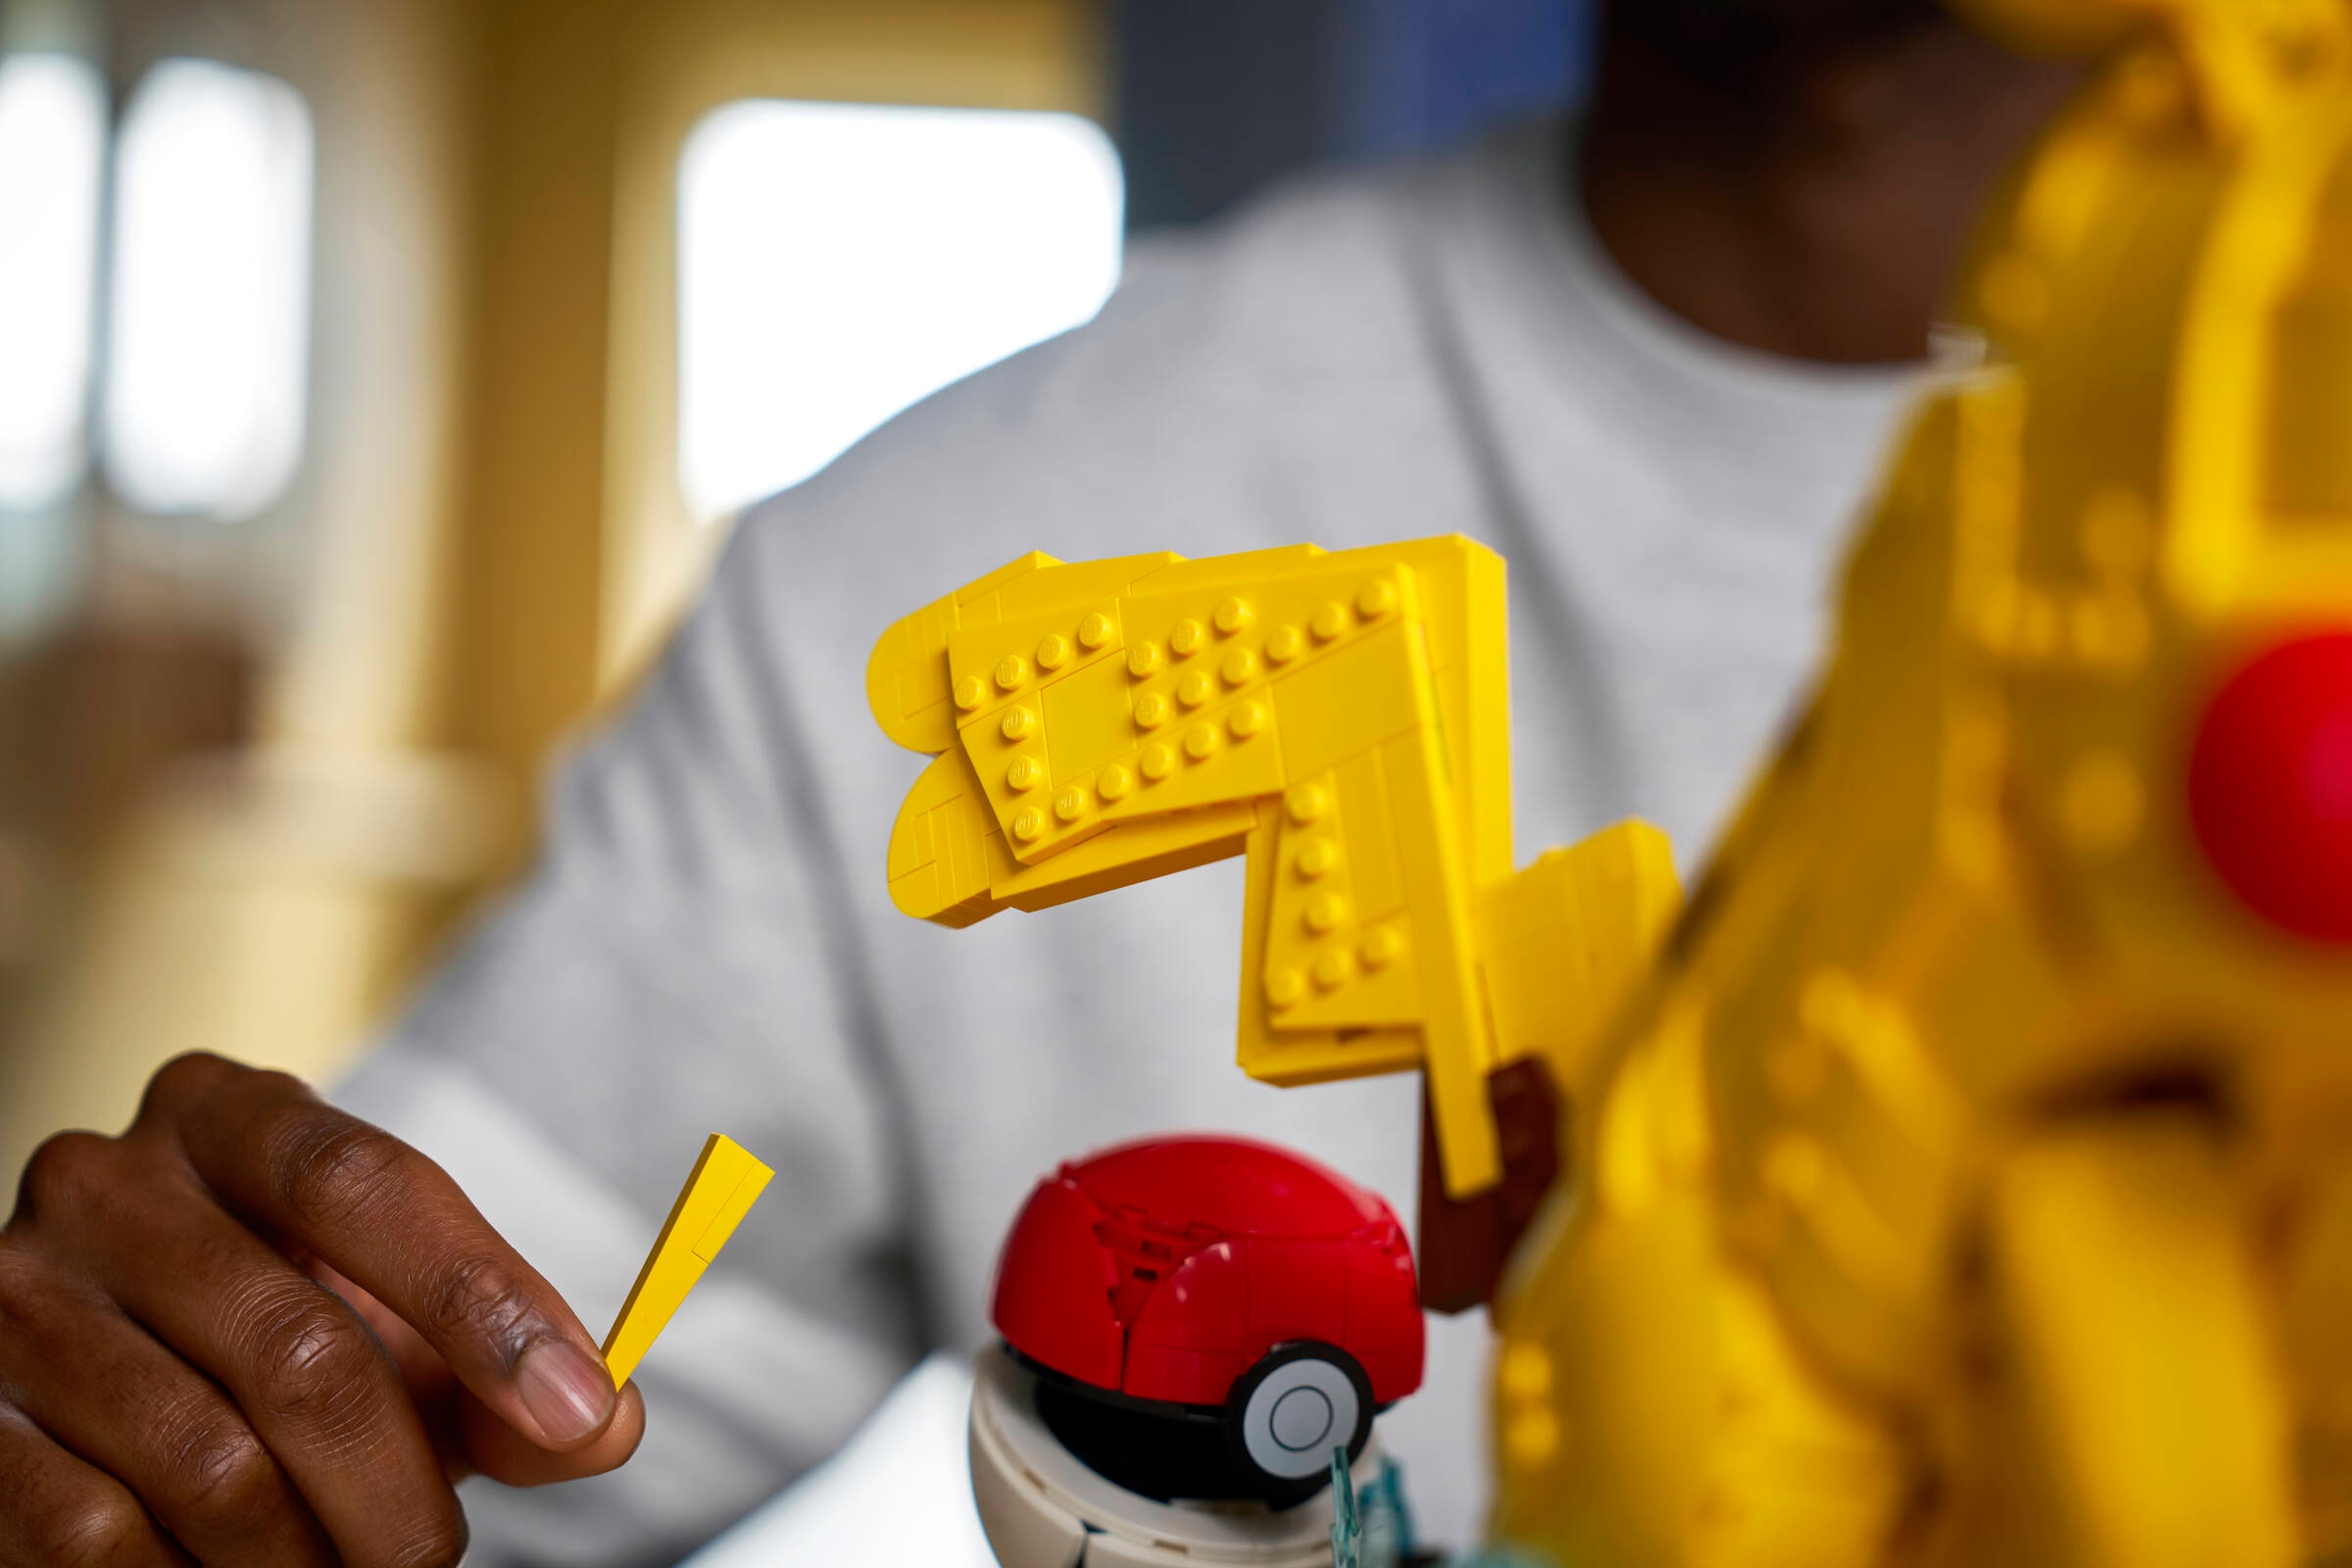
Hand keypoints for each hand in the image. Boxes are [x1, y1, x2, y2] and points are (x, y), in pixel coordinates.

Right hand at [0, 1053, 644, 1565]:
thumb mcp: (402, 1327)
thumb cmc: (284, 1336)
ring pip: (209, 1467)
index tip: (577, 1409)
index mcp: (231, 1116)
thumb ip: (509, 1369)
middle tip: (434, 1553)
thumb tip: (604, 1422)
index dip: (484, 1303)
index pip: (369, 1184)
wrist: (103, 1387)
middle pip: (301, 1348)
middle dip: (400, 1485)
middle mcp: (106, 1183)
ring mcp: (15, 1300)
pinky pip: (101, 1538)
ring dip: (308, 1556)